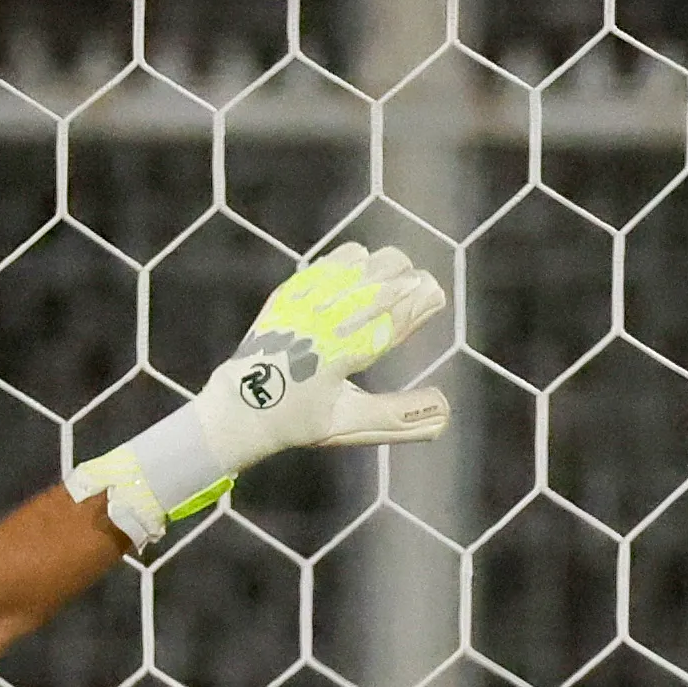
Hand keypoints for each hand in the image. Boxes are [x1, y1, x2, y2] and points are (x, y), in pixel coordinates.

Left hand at [75, 243, 454, 547]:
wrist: (241, 404)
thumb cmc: (299, 420)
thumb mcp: (350, 425)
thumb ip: (399, 416)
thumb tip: (446, 409)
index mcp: (337, 359)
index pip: (391, 318)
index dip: (420, 301)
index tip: (435, 295)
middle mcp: (321, 324)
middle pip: (382, 277)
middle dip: (408, 280)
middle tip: (416, 296)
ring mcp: (304, 303)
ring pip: (363, 262)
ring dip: (386, 268)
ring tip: (391, 288)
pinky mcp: (292, 291)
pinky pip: (335, 261)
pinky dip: (358, 263)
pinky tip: (365, 276)